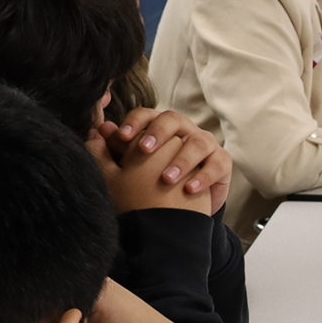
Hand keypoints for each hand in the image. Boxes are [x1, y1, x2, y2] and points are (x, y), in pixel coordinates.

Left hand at [97, 109, 232, 213]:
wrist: (184, 207)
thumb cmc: (155, 181)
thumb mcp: (134, 166)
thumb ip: (118, 149)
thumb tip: (99, 131)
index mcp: (160, 126)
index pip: (146, 114)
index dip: (134, 123)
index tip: (120, 138)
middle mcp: (184, 130)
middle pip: (173, 119)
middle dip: (158, 133)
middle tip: (144, 150)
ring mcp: (205, 144)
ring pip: (197, 142)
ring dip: (181, 160)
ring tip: (167, 178)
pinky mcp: (222, 161)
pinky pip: (216, 164)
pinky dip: (204, 177)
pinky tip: (189, 190)